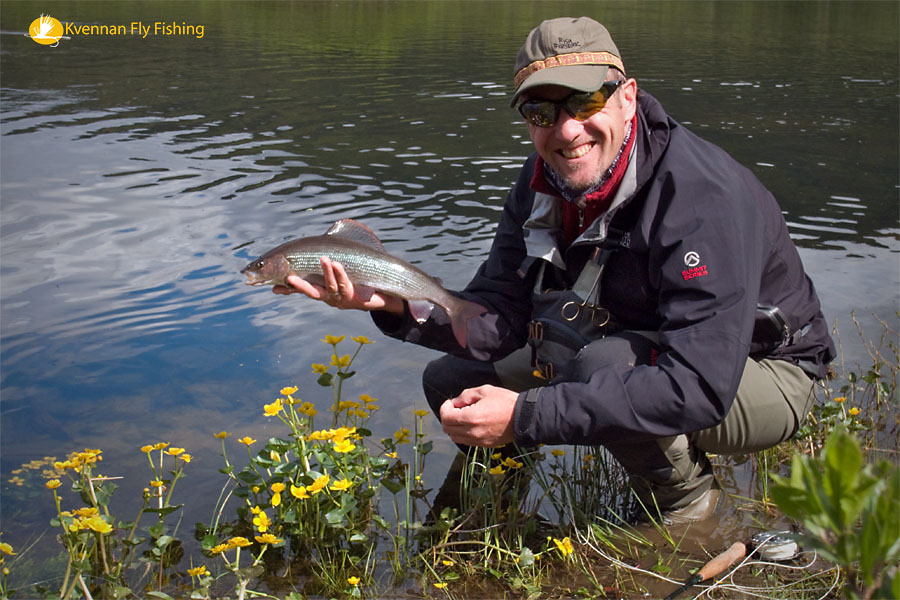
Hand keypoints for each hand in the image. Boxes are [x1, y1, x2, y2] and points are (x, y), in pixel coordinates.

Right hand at [273, 257, 403, 313]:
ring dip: (326, 273)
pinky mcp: (354, 298)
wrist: (381, 296)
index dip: (288, 289)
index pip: (301, 290)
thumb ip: (328, 267)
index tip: (273, 287)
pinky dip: (340, 274)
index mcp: (322, 291)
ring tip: (323, 258)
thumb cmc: (358, 282)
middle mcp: (329, 297)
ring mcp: (341, 299)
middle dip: (299, 286)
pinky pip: (345, 285)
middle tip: (288, 278)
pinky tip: (336, 264)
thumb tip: (317, 250)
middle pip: (312, 292)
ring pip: (330, 286)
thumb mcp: (341, 275)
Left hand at [439, 385, 517, 446]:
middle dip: (447, 417)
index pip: (446, 417)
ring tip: (463, 417)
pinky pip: (466, 441)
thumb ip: (466, 395)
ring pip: (454, 437)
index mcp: (471, 417)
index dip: (445, 407)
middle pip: (447, 429)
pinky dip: (463, 433)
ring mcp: (478, 440)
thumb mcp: (485, 390)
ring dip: (454, 427)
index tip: (451, 402)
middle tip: (455, 408)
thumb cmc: (506, 402)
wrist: (524, 418)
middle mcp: (472, 432)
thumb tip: (455, 402)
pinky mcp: (484, 444)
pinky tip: (471, 424)